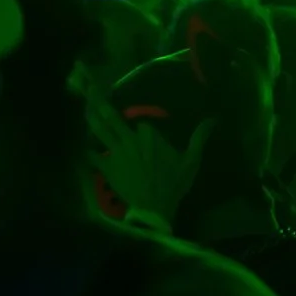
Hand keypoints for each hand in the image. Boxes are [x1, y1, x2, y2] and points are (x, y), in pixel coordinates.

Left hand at [88, 97, 208, 227]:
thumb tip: (213, 118)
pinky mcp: (106, 168)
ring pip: (100, 131)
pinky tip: (83, 146)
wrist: (153, 207)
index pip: (141, 121)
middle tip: (89, 87)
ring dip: (91, 117)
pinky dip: (87, 150)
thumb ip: (199, 137)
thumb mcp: (191, 160)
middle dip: (100, 102)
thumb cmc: (173, 183)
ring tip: (84, 107)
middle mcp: (130, 139)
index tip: (143, 125)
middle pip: (112, 117)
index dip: (141, 123)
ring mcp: (115, 153)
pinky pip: (92, 156)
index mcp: (150, 135)